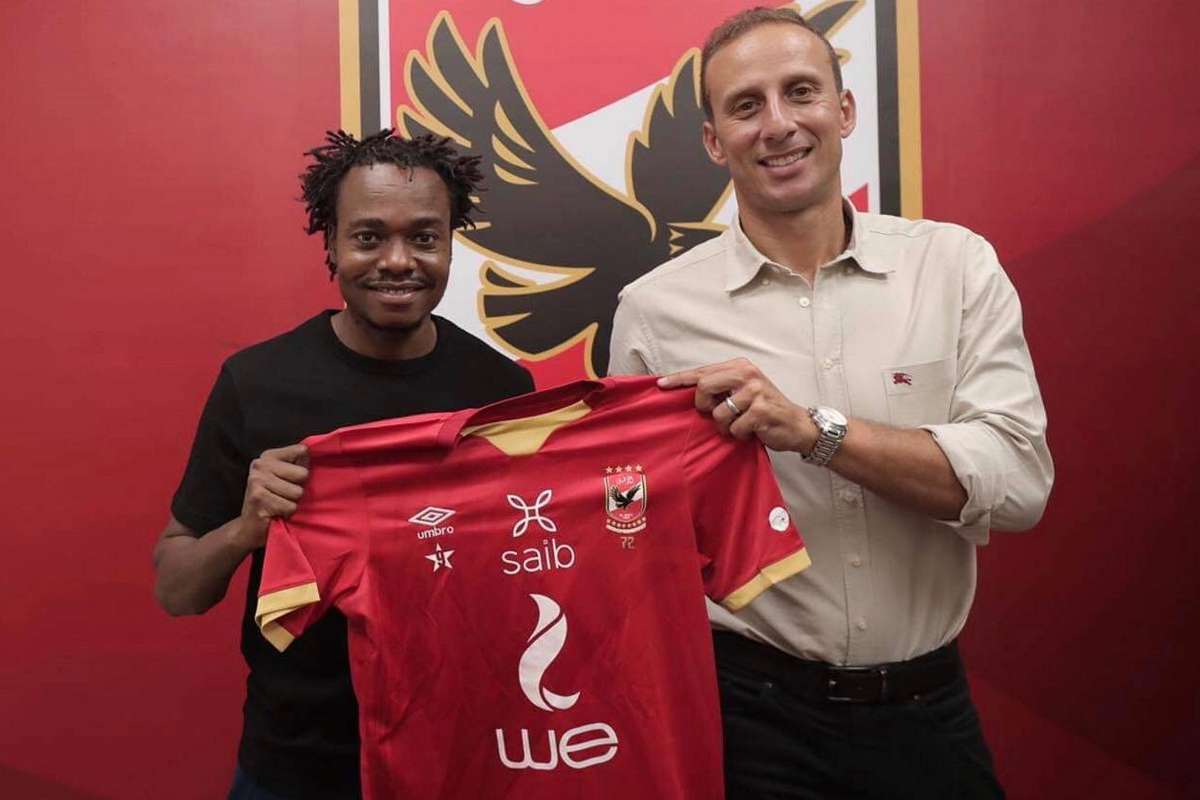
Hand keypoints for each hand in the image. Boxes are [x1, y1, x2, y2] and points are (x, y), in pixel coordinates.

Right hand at [235, 443, 309, 550]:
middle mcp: (260, 465)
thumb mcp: (285, 478)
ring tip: (278, 504)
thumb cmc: (273, 500)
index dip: (303, 469)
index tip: (290, 479)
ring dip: (292, 502)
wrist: (249, 527)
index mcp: (268, 456)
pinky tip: (275, 512)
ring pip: (297, 492)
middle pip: (302, 473)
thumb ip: (298, 463)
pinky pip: (290, 506)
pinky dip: (287, 513)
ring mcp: (257, 481)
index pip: (301, 451)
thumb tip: (307, 451)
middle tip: (283, 495)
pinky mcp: (258, 498)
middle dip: (298, 488)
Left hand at [658, 358, 815, 452]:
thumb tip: (688, 392)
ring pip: (718, 413)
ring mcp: (755, 391)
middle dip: (703, 405)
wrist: (796, 424)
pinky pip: (734, 428)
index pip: (703, 371)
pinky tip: (751, 430)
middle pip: (704, 387)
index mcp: (739, 366)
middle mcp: (747, 374)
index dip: (680, 379)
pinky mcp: (761, 411)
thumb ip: (720, 387)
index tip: (661, 384)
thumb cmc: (764, 410)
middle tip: (714, 413)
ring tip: (739, 425)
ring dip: (725, 426)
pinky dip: (739, 434)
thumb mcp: (742, 392)